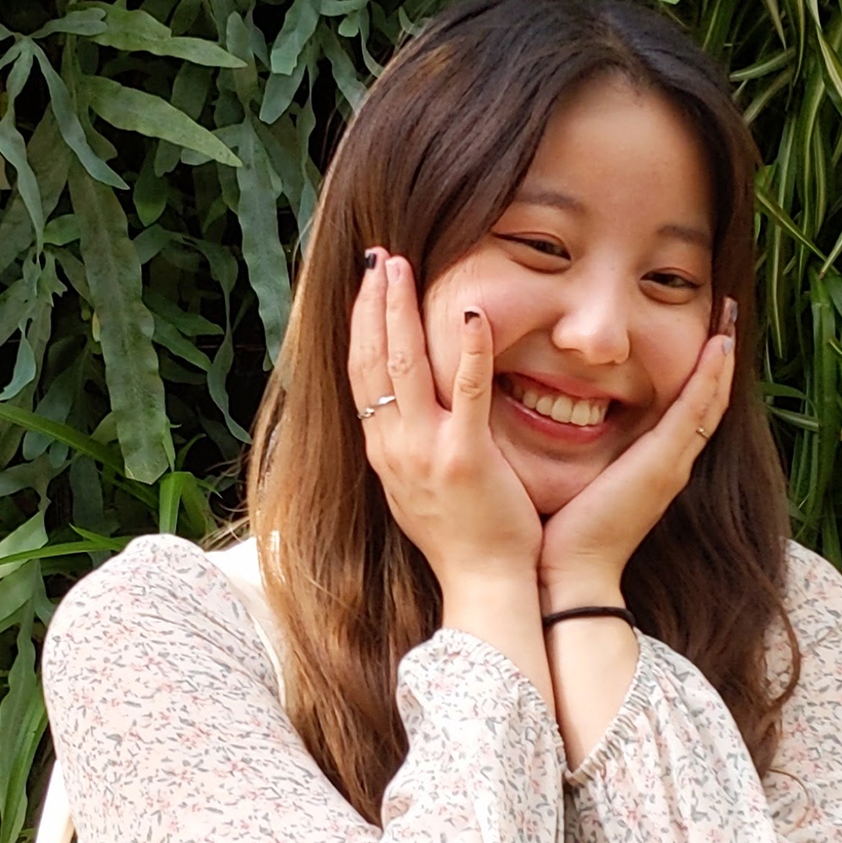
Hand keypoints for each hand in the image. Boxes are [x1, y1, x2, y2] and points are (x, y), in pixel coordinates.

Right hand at [348, 251, 541, 599]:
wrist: (482, 585)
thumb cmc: (460, 540)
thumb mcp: (416, 490)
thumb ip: (407, 447)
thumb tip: (401, 415)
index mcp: (382, 452)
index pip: (360, 375)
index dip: (359, 326)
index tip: (365, 285)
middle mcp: (392, 447)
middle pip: (371, 361)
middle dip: (371, 303)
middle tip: (378, 257)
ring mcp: (425, 452)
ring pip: (403, 367)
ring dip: (401, 311)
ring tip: (403, 267)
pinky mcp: (465, 458)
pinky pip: (464, 393)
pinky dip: (466, 350)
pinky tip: (472, 313)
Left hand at [538, 298, 736, 606]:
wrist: (570, 576)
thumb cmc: (562, 536)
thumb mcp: (576, 483)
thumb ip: (579, 457)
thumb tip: (555, 423)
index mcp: (652, 467)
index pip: (684, 411)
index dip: (697, 374)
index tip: (702, 334)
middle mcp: (671, 464)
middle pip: (707, 400)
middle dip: (718, 358)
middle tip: (727, 313)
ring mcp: (672, 464)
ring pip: (710, 401)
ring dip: (723, 359)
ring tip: (730, 318)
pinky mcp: (663, 465)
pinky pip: (695, 412)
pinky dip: (710, 378)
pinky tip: (719, 346)